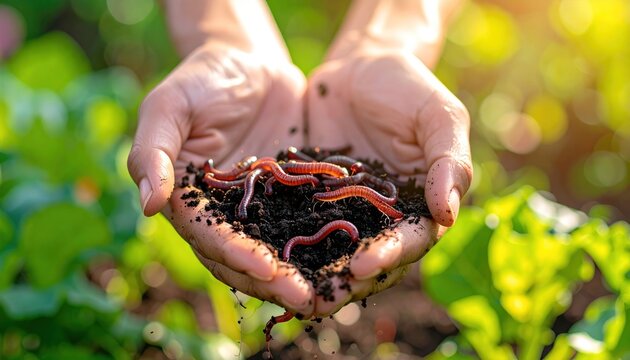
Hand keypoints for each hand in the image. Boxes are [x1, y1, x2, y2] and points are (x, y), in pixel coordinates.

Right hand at [127, 42, 316, 314]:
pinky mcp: (293, 199)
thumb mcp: (171, 104)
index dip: (233, 255)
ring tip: (330, 294)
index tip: (264, 268)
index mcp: (189, 200)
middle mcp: (224, 215)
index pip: (208, 237)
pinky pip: (308, 226)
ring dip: (300, 275)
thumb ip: (153, 150)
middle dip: (272, 280)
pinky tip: (350, 260)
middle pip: (243, 258)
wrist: (251, 61)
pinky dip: (324, 247)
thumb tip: (149, 205)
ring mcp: (261, 211)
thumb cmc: (203, 78)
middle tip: (306, 298)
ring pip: (277, 252)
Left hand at [304, 49, 472, 313]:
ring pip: (328, 255)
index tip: (365, 264)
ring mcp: (341, 215)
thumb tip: (448, 212)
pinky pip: (294, 228)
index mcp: (416, 208)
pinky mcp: (306, 203)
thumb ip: (448, 159)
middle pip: (367, 262)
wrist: (358, 69)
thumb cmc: (406, 89)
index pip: (409, 242)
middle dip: (344, 282)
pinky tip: (260, 258)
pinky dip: (281, 246)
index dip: (390, 256)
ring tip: (286, 292)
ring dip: (309, 277)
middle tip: (317, 299)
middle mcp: (379, 221)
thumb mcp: (436, 114)